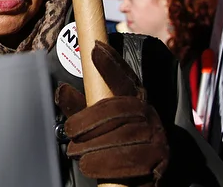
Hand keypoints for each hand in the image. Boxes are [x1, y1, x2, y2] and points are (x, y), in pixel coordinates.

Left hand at [55, 41, 168, 183]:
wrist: (139, 177)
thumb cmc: (113, 145)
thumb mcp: (95, 125)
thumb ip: (80, 109)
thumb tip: (62, 91)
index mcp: (136, 100)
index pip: (124, 78)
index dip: (111, 64)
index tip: (95, 49)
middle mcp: (149, 115)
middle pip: (117, 110)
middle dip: (88, 121)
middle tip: (71, 132)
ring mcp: (157, 137)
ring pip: (121, 136)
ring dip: (94, 147)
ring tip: (77, 153)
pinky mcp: (159, 160)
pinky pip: (131, 162)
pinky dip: (106, 166)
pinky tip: (91, 166)